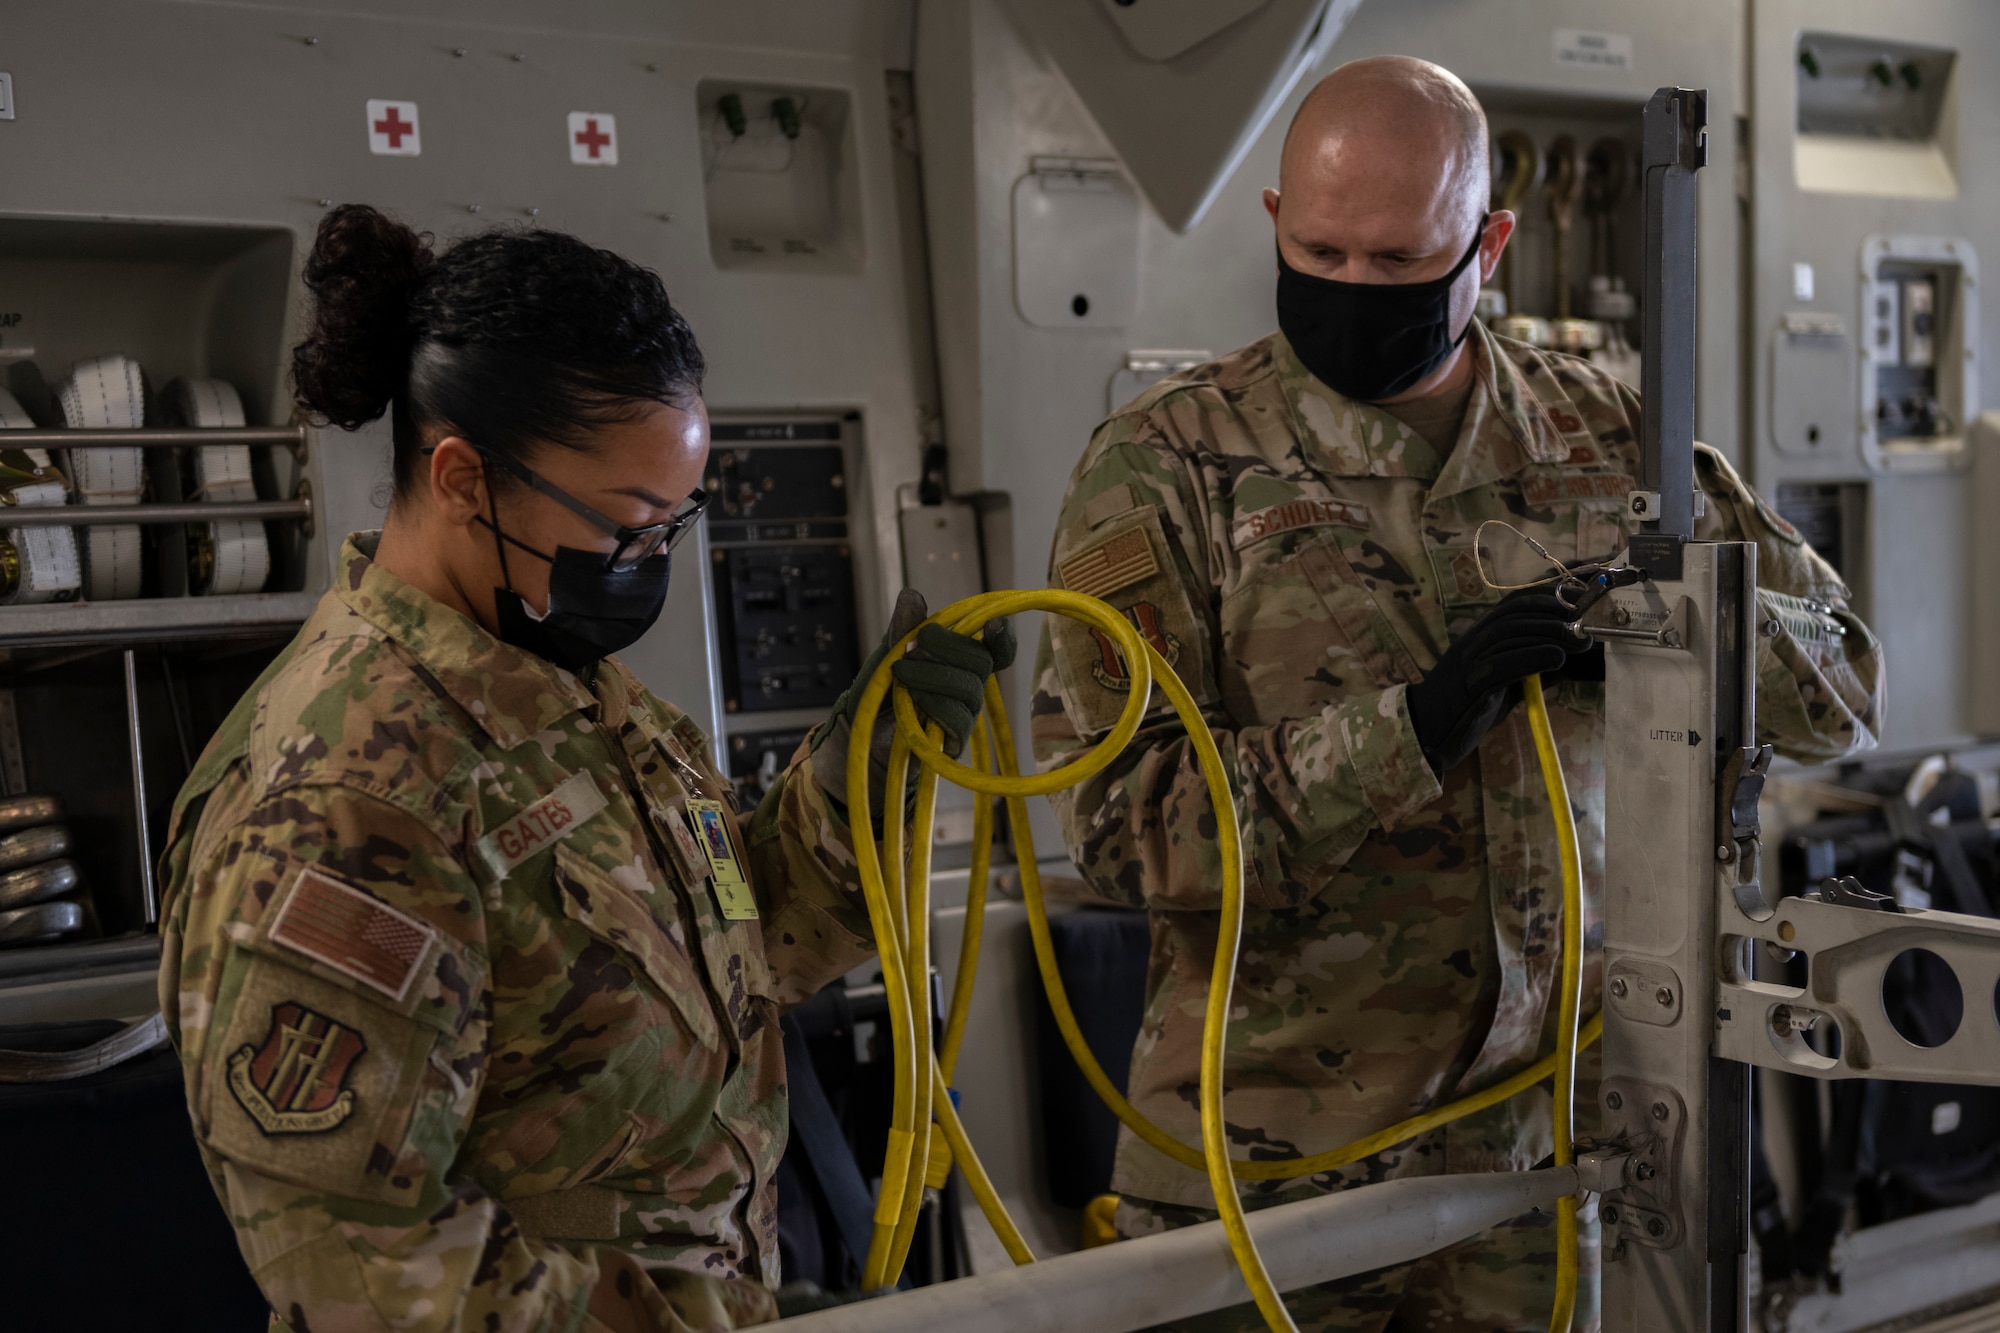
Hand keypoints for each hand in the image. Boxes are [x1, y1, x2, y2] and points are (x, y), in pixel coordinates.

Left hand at [810, 591, 1012, 824]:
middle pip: (981, 662)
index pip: (998, 652)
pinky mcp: (953, 741)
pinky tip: (909, 698)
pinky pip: (956, 718)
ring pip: (968, 688)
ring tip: (899, 672)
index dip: (1003, 639)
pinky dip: (931, 702)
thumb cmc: (880, 690)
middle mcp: (970, 687)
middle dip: (946, 647)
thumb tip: (912, 596)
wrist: (860, 731)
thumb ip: (903, 627)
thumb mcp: (888, 653)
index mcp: (961, 663)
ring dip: (931, 674)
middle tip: (910, 646)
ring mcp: (965, 715)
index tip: (993, 624)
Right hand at [1405, 588, 1588, 773]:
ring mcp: (1469, 661)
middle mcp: (1472, 642)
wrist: (1428, 733)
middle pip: (1514, 612)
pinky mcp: (1470, 686)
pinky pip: (1502, 664)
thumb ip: (1530, 666)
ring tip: (1580, 642)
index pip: (1513, 603)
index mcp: (1479, 637)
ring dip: (1550, 633)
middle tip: (1587, 624)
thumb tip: (1567, 655)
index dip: (1548, 597)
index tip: (1581, 602)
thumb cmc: (1468, 707)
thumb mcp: (1505, 683)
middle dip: (1554, 613)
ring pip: (1509, 632)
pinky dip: (1533, 657)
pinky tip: (1558, 659)